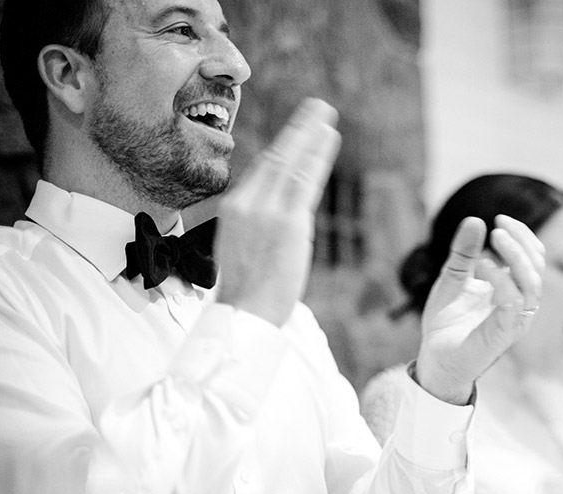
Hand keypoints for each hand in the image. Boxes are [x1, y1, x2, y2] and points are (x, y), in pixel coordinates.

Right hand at [215, 98, 340, 325]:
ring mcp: (266, 211)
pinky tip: (328, 138)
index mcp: (234, 210)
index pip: (260, 172)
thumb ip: (257, 228)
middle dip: (297, 131)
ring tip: (326, 116)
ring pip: (291, 162)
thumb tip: (275, 222)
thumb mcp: (243, 252)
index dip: (281, 149)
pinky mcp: (288, 222)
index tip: (295, 135)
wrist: (244, 315)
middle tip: (315, 108)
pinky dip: (318, 155)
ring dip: (310, 135)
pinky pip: (304, 179)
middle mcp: (247, 204)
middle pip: (275, 157)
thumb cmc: (247, 295)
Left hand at [415, 215, 544, 403]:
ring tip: (494, 239)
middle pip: (538, 267)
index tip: (499, 219)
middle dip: (521, 242)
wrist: (435, 359)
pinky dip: (501, 280)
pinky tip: (481, 266)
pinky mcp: (505, 334)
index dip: (523, 236)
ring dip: (516, 256)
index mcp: (513, 289)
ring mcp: (516, 320)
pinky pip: (514, 303)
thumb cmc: (447, 323)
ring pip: (533, 284)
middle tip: (497, 228)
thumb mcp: (453, 279)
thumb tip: (474, 220)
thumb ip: (463, 253)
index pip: (533, 258)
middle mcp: (520, 304)